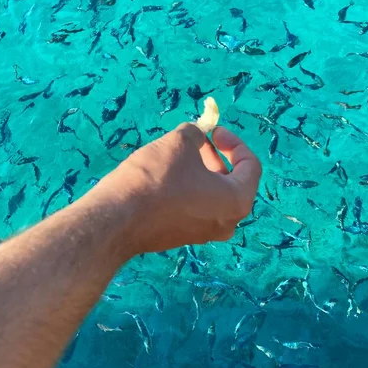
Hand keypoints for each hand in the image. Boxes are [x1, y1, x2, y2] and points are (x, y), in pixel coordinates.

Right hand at [88, 123, 261, 255]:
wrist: (117, 220)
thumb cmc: (156, 178)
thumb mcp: (179, 143)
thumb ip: (196, 134)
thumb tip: (197, 135)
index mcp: (237, 201)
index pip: (251, 166)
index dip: (234, 142)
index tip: (213, 131)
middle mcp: (228, 222)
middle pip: (233, 182)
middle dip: (217, 157)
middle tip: (198, 141)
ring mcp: (206, 233)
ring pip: (214, 196)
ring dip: (203, 172)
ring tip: (180, 154)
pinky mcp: (184, 236)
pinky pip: (197, 208)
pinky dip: (190, 189)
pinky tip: (167, 176)